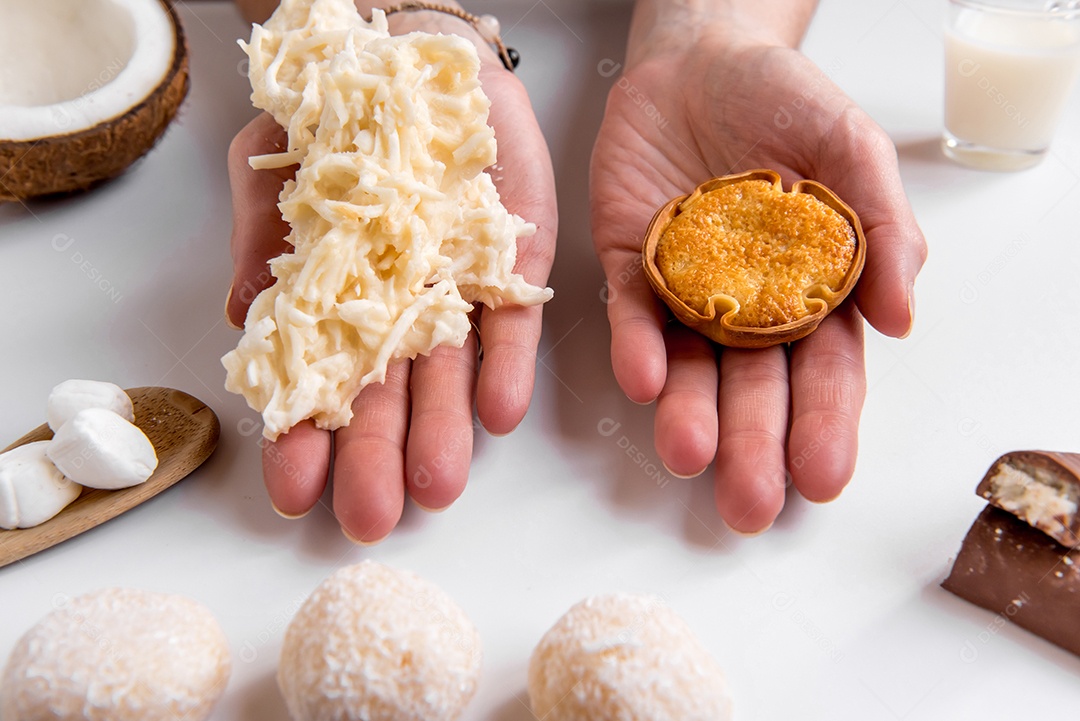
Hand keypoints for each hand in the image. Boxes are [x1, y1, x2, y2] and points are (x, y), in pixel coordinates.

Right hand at [226, 41, 555, 542]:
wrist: (416, 59)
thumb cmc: (337, 120)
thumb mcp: (272, 166)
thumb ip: (259, 236)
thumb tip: (242, 314)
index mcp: (335, 302)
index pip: (315, 384)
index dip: (303, 439)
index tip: (292, 492)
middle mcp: (398, 312)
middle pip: (387, 398)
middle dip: (376, 459)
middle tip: (368, 517)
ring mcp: (459, 293)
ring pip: (451, 375)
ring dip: (444, 431)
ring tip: (436, 487)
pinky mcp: (513, 264)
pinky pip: (512, 323)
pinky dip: (506, 368)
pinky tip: (498, 414)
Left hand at [590, 29, 925, 532]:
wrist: (699, 57)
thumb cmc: (784, 98)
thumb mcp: (850, 146)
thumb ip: (882, 226)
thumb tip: (903, 319)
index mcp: (814, 289)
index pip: (825, 370)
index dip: (825, 422)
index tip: (823, 477)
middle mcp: (750, 303)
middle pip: (755, 386)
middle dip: (754, 444)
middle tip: (750, 503)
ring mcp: (688, 288)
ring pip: (690, 365)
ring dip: (689, 412)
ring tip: (690, 455)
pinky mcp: (632, 264)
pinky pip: (634, 312)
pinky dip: (636, 345)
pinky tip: (644, 377)